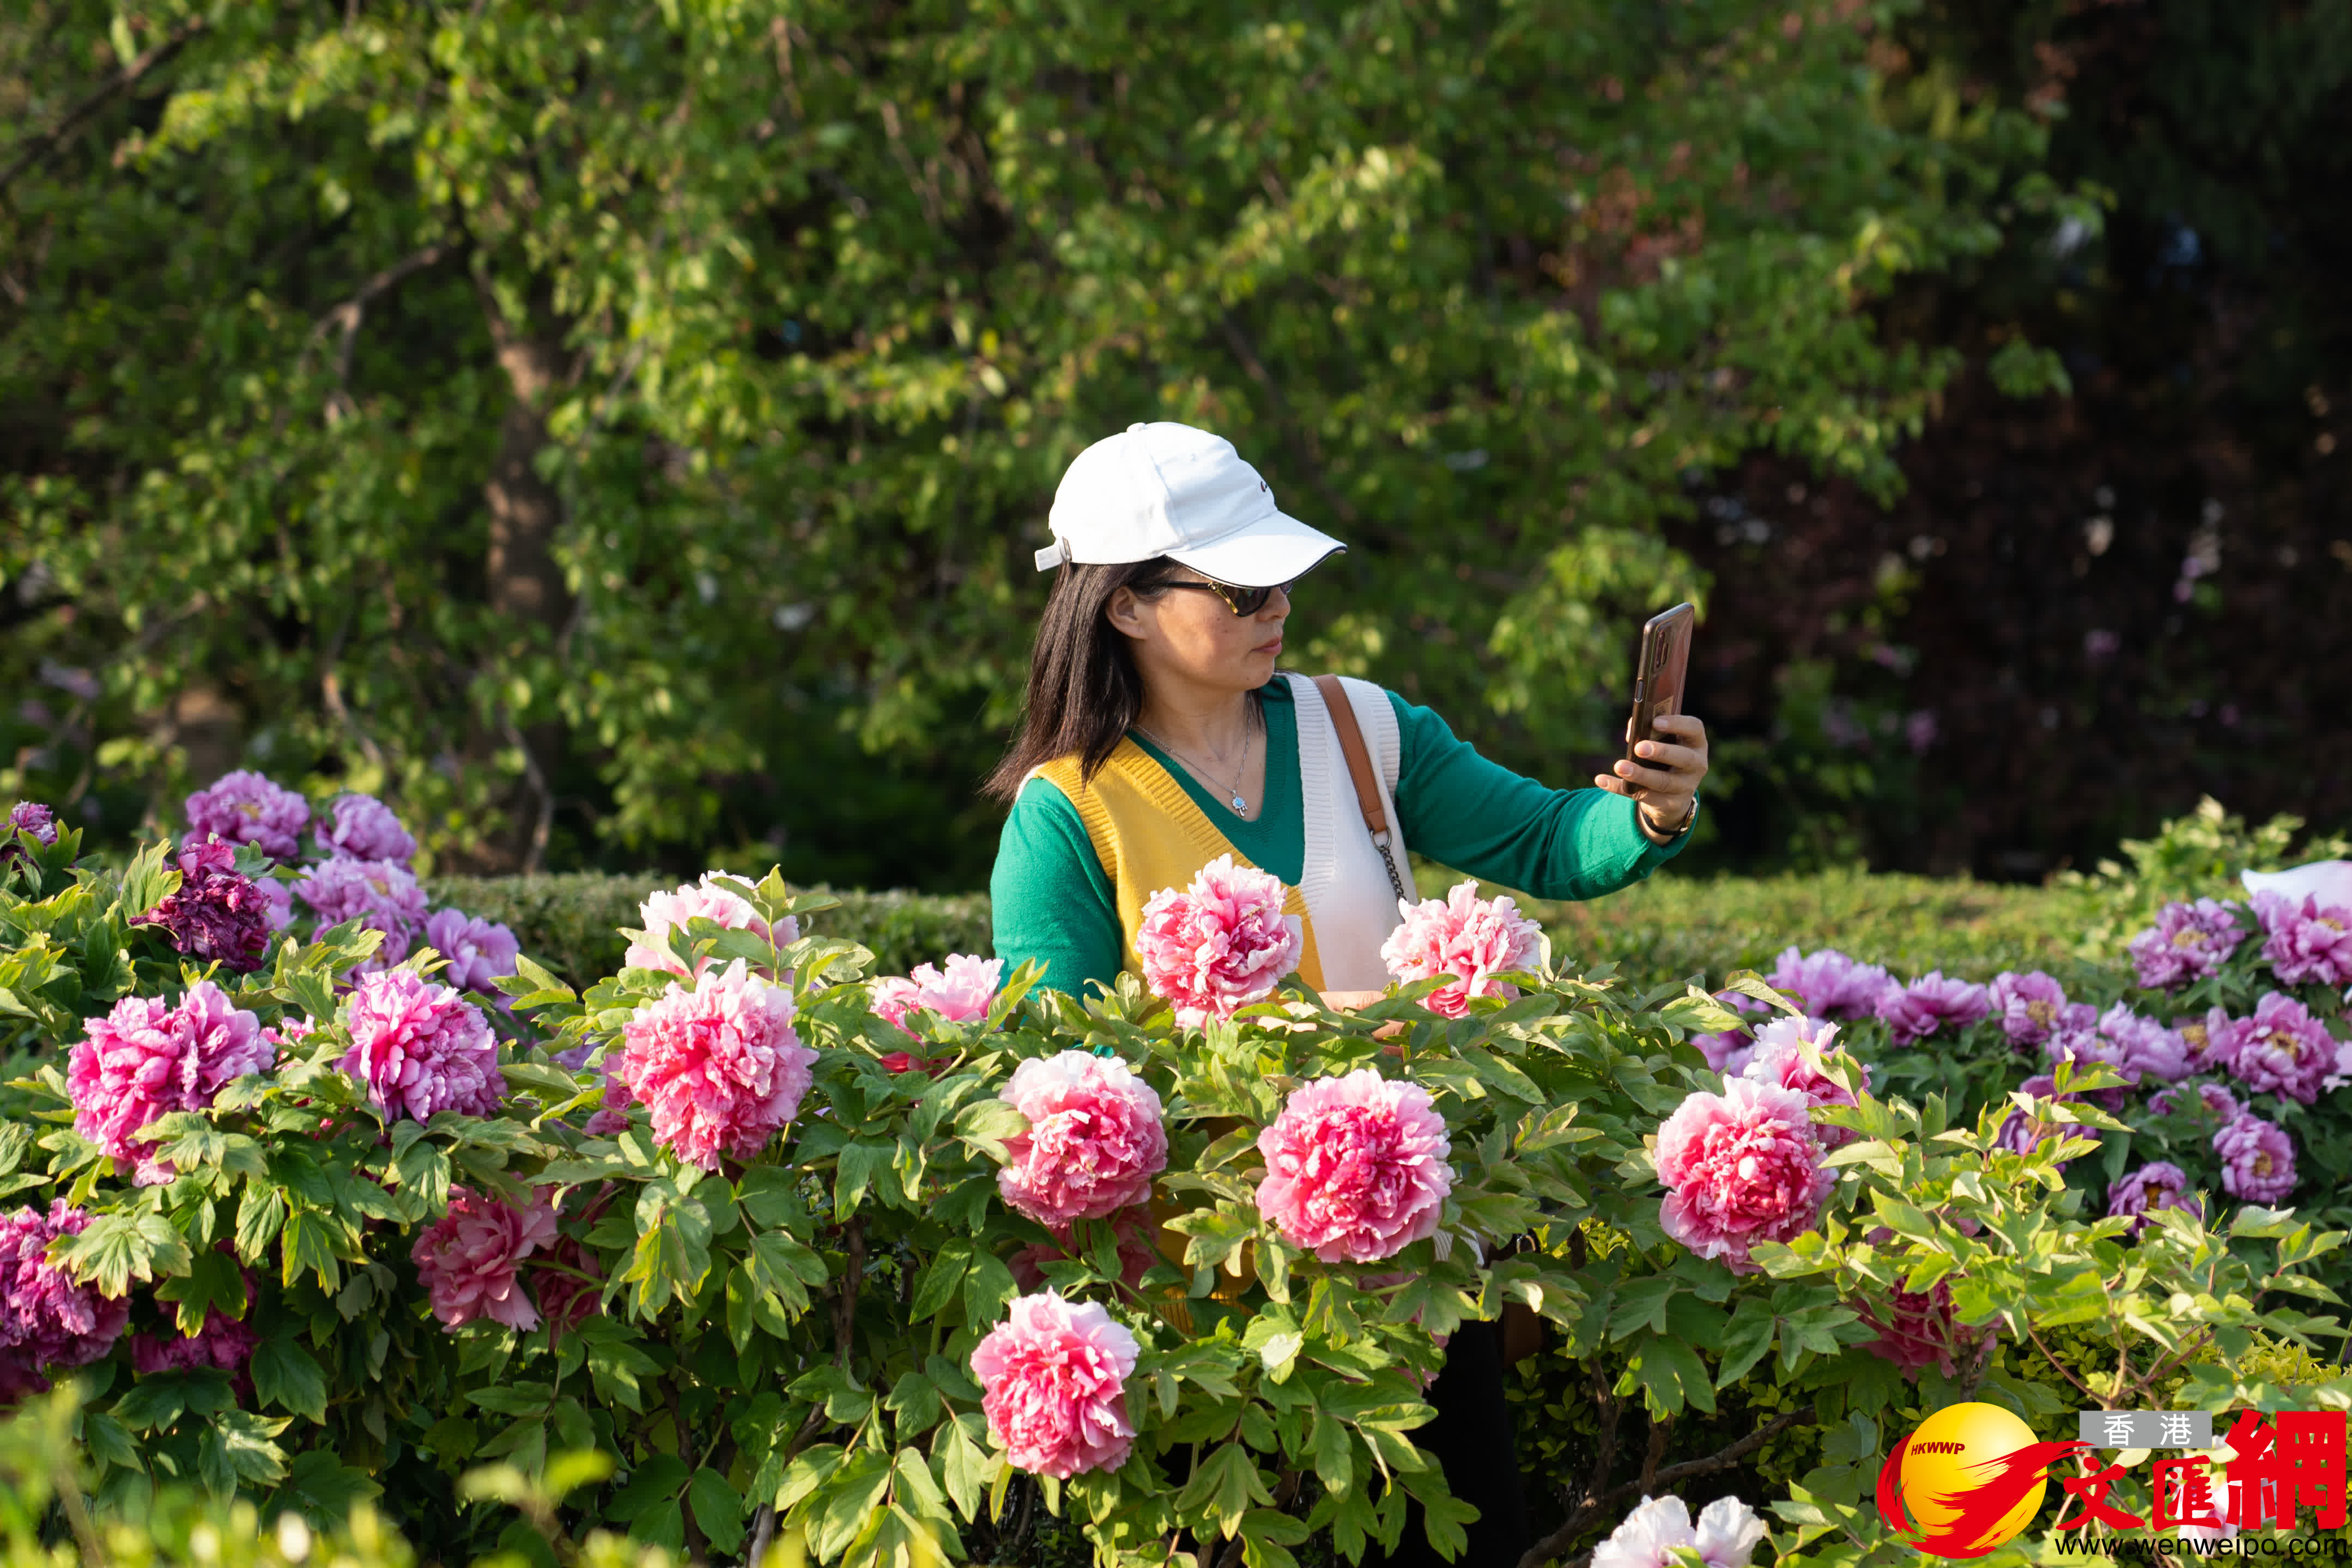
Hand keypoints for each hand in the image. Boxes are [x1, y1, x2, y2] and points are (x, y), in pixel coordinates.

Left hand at [1594, 712, 1707, 841]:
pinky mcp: (1669, 804)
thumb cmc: (1666, 757)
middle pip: (1683, 758)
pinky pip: (1642, 796)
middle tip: (1639, 747)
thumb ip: (1650, 732)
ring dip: (1640, 774)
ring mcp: (1685, 787)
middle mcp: (1696, 765)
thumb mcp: (1665, 742)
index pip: (1694, 728)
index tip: (1655, 721)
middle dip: (1661, 752)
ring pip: (1664, 782)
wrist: (1674, 795)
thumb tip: (1630, 732)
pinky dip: (1619, 788)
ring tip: (1619, 766)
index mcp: (1695, 743)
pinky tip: (1601, 780)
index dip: (1677, 724)